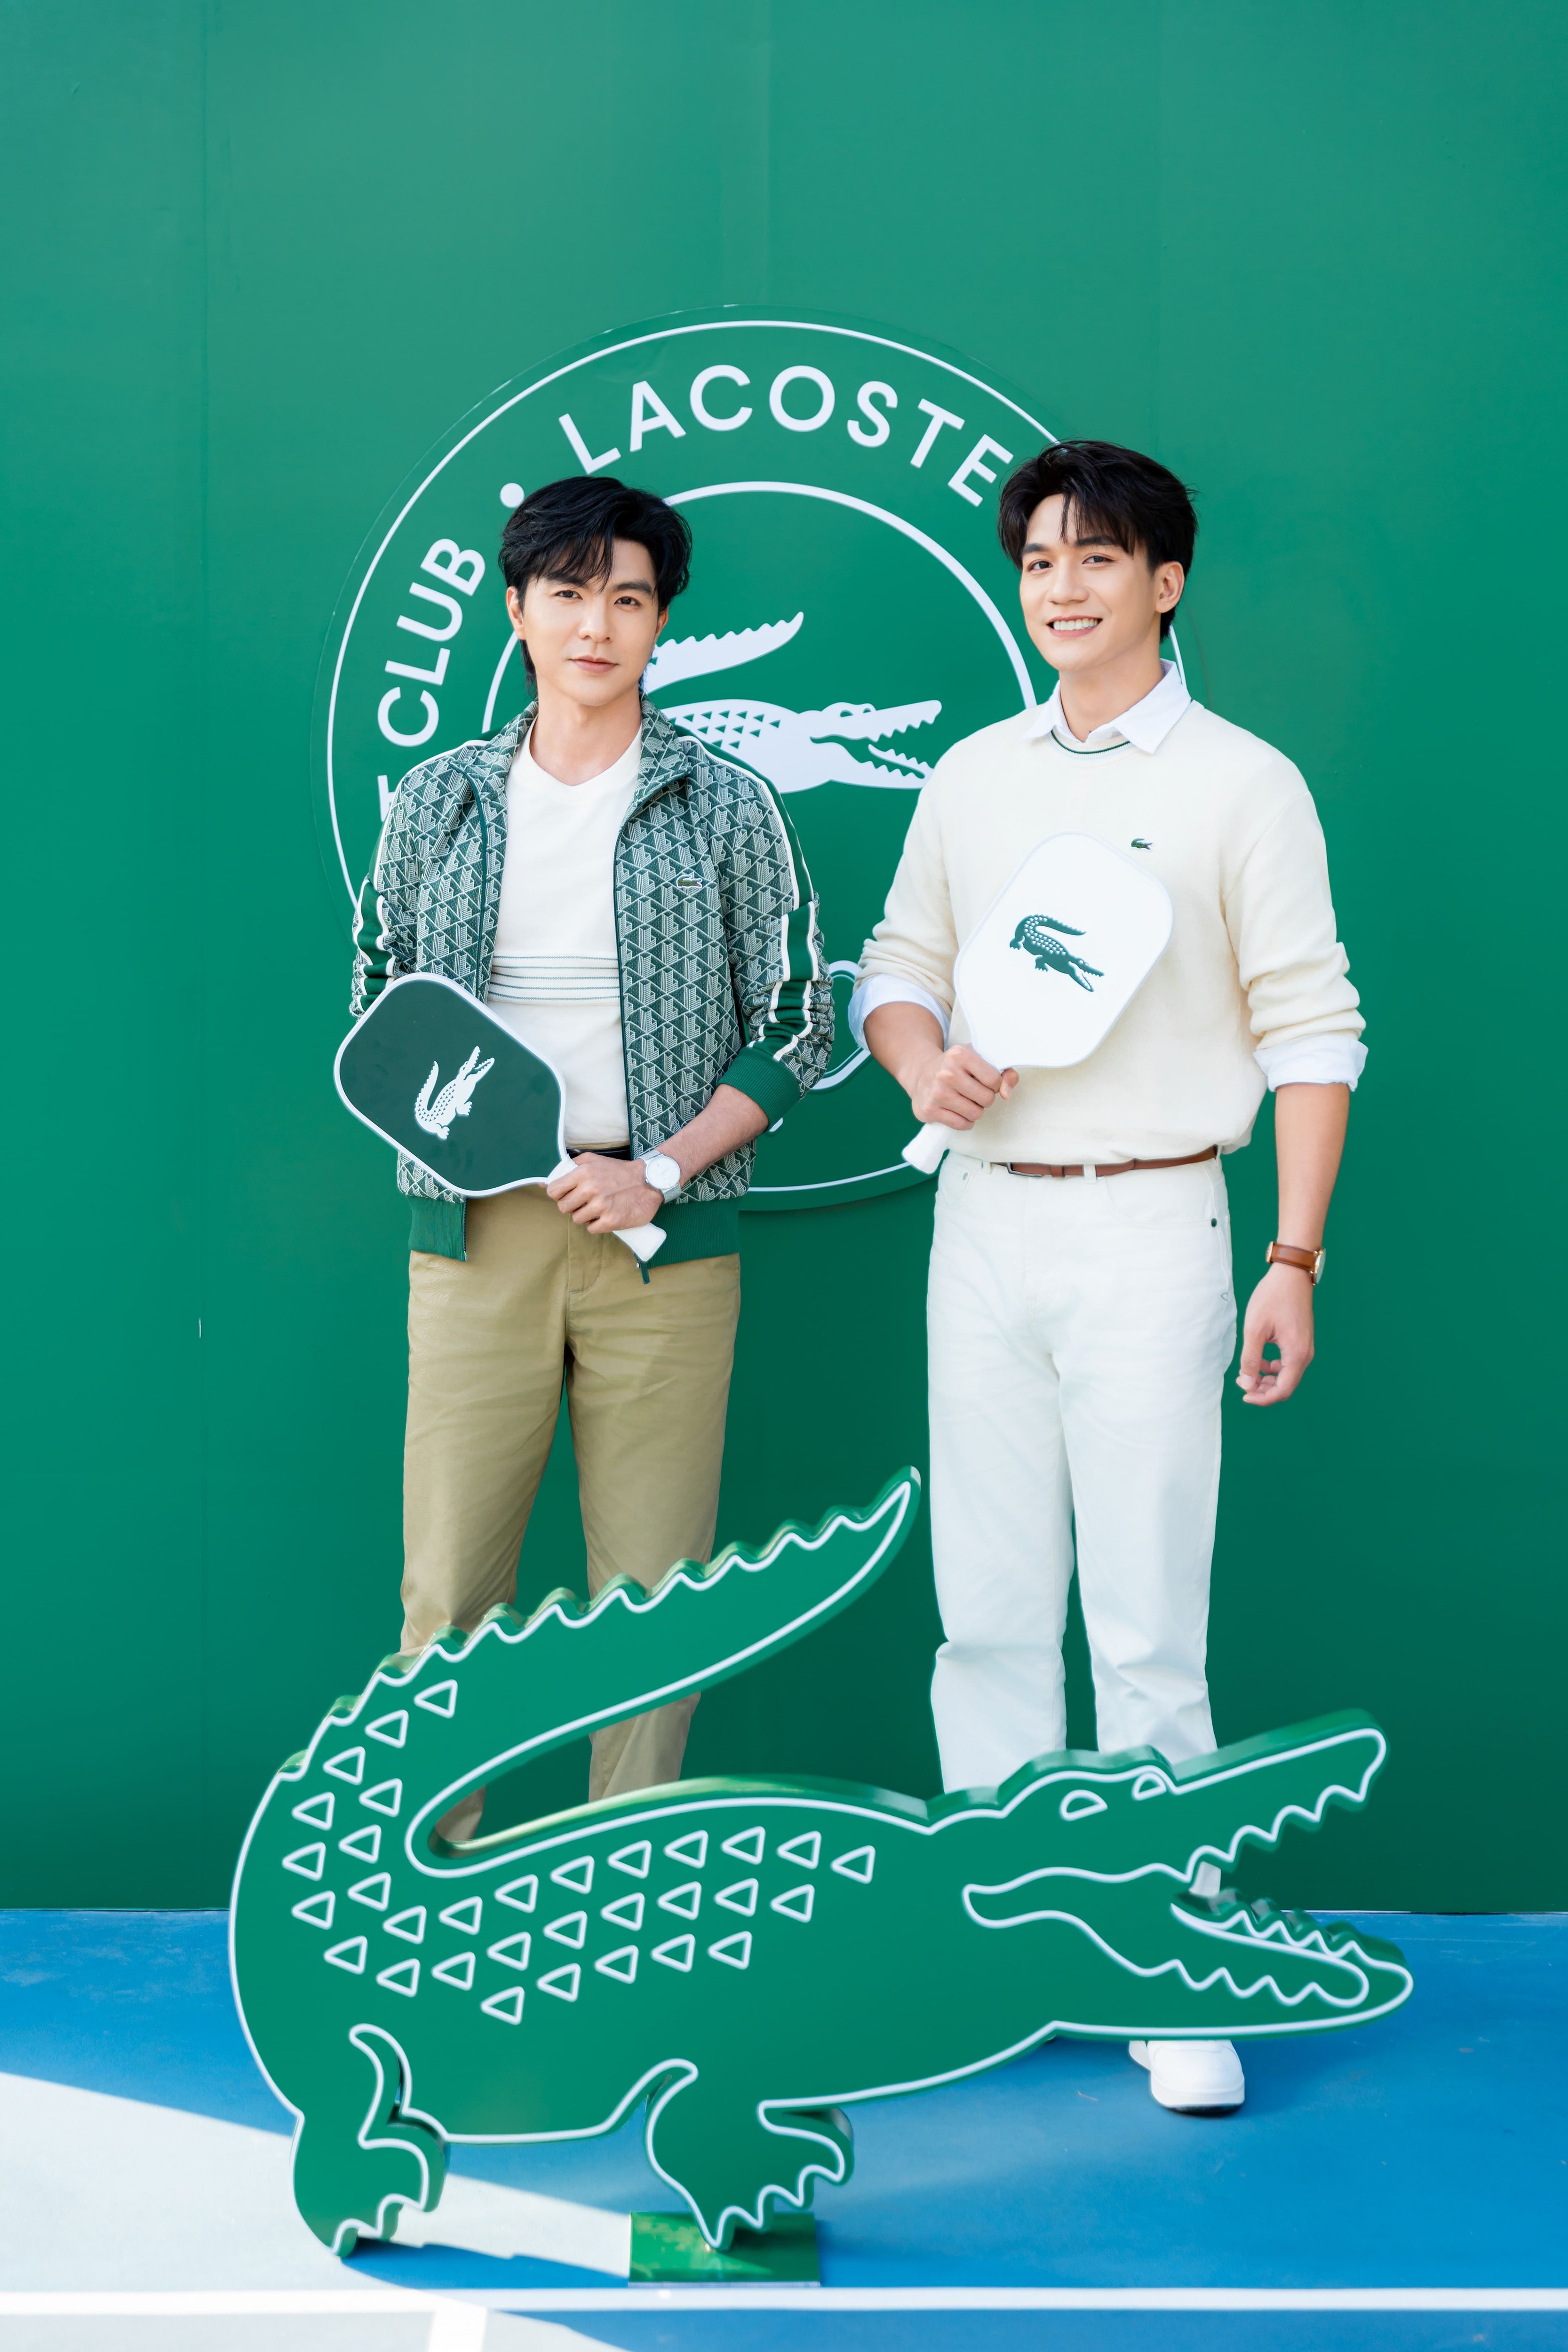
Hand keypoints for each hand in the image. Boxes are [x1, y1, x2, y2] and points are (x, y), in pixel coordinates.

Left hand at [546, 1154, 661, 1233]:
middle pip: (563, 1207)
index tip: (568, 1195)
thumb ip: (569, 1168)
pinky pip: (591, 1229)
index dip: (559, 1195)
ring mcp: (601, 1206)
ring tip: (598, 1207)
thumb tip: (543, 1183)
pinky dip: (597, 1224)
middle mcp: (590, 1189)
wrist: (649, 1181)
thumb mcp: (593, 1161)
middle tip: (585, 1202)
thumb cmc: (618, 1171)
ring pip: (577, 1219)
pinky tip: (606, 1215)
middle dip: (572, 1206)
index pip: (554, 1191)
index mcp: (583, 1173)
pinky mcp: (611, 1221)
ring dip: (586, 1216)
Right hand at [907, 1043, 1017, 1130]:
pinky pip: (961, 1124)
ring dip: (975, 1111)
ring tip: (965, 1101)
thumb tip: (1006, 1094)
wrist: (921, 1073)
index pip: (994, 1080)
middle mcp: (947, 1073)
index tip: (985, 1082)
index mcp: (960, 1055)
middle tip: (974, 1092)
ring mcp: (937, 1092)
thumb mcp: (978, 1060)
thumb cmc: (955, 1067)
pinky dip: (964, 1121)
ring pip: (975, 1114)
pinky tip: (957, 1111)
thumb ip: (1004, 1073)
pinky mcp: (929, 1109)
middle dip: (985, 1099)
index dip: (995, 1084)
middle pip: (987, 1099)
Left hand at [1236, 1264, 1315, 1405]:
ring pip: (1287, 1376)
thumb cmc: (1272, 1298)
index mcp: (1297, 1354)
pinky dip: (1273, 1368)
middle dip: (1264, 1390)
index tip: (1244, 1395)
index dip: (1263, 1398)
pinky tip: (1259, 1361)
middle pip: (1286, 1386)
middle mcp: (1305, 1354)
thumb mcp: (1255, 1329)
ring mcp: (1305, 1347)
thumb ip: (1251, 1359)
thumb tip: (1247, 1384)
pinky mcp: (1301, 1341)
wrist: (1291, 1274)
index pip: (1283, 1390)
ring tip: (1247, 1373)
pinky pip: (1289, 1363)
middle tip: (1243, 1384)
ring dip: (1267, 1379)